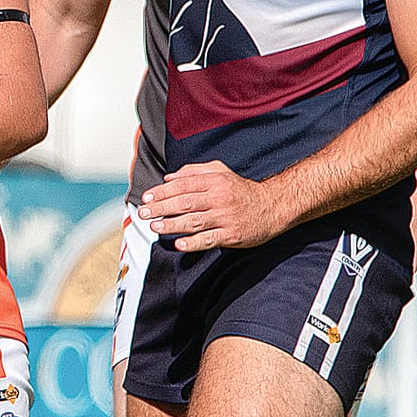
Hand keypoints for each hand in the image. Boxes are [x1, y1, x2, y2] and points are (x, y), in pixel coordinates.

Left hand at [138, 161, 286, 250]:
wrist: (273, 206)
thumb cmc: (241, 190)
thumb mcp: (220, 172)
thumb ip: (194, 171)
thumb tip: (168, 177)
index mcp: (214, 181)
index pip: (183, 185)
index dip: (162, 192)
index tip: (147, 198)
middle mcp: (219, 198)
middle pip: (184, 203)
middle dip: (161, 208)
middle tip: (143, 213)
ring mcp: (225, 217)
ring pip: (193, 221)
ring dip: (171, 225)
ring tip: (155, 227)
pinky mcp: (231, 235)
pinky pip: (209, 240)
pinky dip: (193, 243)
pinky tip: (178, 245)